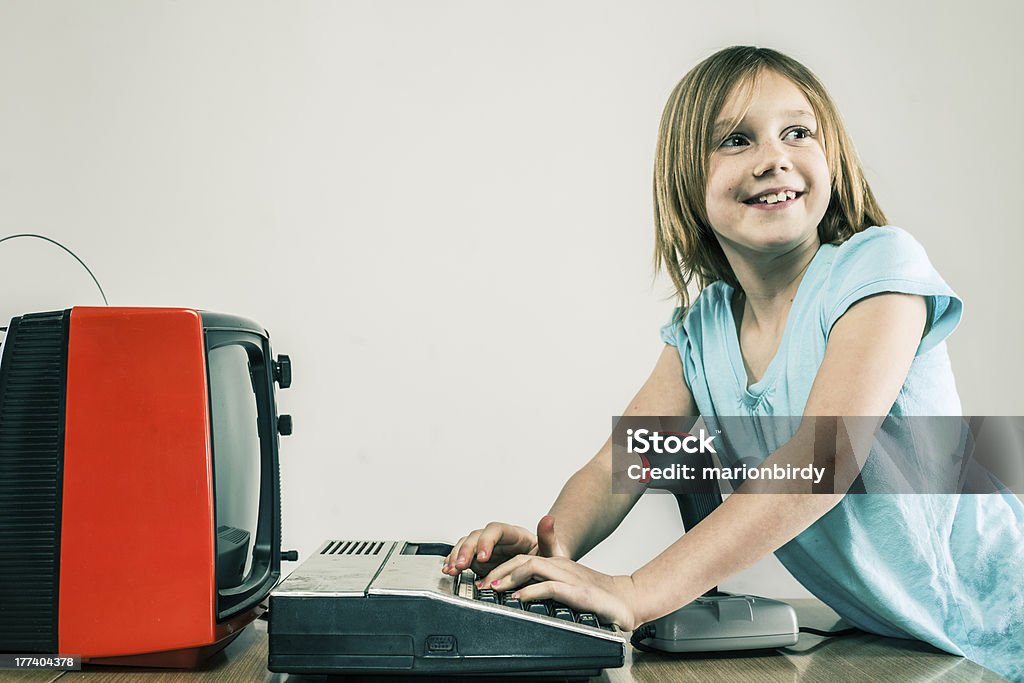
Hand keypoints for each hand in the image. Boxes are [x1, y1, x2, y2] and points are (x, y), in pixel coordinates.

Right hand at [442, 515, 568, 576]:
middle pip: (477, 536)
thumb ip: (548, 537)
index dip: (486, 541)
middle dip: (466, 550)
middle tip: (461, 566)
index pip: (496, 530)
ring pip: (466, 545)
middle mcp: (498, 539)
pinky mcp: (480, 560)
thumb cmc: (548, 559)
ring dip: (457, 556)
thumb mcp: (552, 551)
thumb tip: (548, 519)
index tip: (483, 556)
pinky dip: (455, 562)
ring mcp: (487, 549)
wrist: (546, 568)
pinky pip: (464, 557)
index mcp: (514, 534)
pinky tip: (449, 569)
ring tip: (451, 569)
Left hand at [482, 552, 640, 630]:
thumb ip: (546, 585)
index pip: (522, 558)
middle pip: (522, 559)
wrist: (627, 600)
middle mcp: (561, 566)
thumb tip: (520, 593)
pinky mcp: (578, 591)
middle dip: (498, 570)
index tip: (483, 580)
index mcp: (557, 563)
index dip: (501, 567)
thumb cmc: (597, 595)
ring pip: (533, 567)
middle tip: (481, 584)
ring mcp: (569, 577)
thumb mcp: (568, 585)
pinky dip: (532, 590)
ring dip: (510, 577)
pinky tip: (519, 598)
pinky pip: (550, 586)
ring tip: (494, 588)